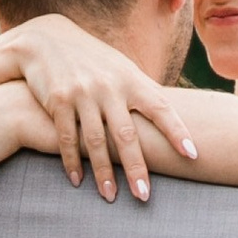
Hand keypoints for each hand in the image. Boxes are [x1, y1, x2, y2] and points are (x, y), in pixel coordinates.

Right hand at [0, 12, 199, 202]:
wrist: (45, 40)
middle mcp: (108, 87)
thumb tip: (172, 118)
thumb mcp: (120, 69)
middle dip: (136, 167)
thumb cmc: (93, 60)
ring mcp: (82, 94)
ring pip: (96, 141)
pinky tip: (77, 181)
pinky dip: (72, 162)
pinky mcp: (58, 101)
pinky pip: (67, 138)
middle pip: (126, 134)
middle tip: (144, 196)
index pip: (160, 107)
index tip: (192, 154)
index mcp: (130, 79)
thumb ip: (142, 93)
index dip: (176, 131)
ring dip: (103, 172)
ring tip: (111, 197)